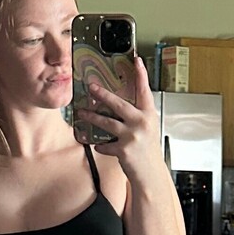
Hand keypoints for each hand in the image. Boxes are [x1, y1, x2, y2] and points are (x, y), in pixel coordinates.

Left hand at [82, 55, 161, 182]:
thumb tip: (117, 106)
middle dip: (102, 94)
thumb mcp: (148, 129)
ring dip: (92, 117)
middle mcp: (141, 123)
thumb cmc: (148, 151)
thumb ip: (136, 117)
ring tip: (82, 112)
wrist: (151, 174)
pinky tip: (99, 146)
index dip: (141, 74)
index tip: (136, 60)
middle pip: (118, 104)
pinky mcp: (123, 150)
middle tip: (91, 87)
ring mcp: (132, 136)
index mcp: (149, 115)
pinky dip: (101, 146)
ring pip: (106, 122)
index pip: (145, 91)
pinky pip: (105, 145)